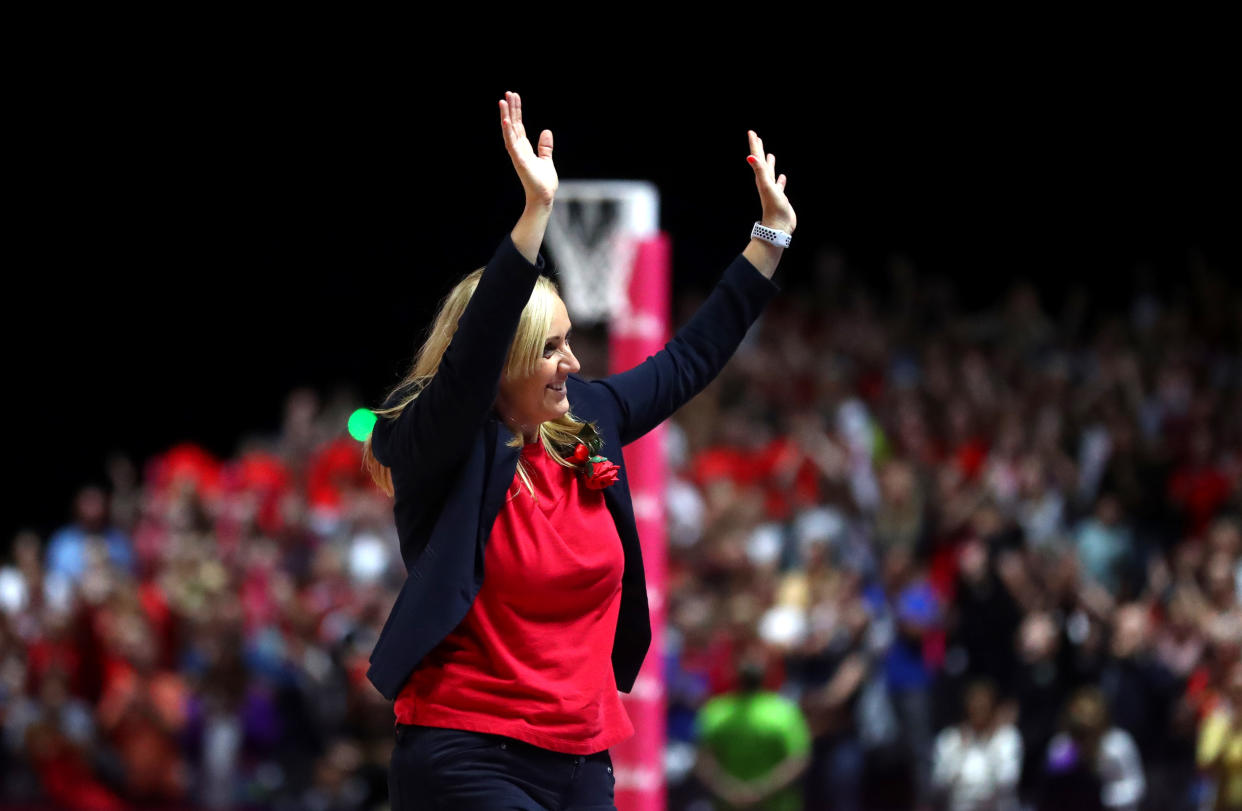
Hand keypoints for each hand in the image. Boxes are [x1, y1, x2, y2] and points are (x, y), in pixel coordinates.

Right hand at [499, 91, 556, 207]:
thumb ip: (545, 146)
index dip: (516, 111)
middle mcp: (518, 149)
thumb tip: (546, 131)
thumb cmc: (544, 182)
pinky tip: (507, 121)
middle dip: (510, 109)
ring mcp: (517, 155)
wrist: (544, 197)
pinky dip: (508, 133)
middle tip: (507, 93)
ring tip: (502, 101)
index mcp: (524, 148)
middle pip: (513, 125)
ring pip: (509, 132)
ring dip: (506, 117)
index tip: (514, 97)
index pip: (518, 125)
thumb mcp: (546, 160)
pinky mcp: (519, 161)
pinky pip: (512, 144)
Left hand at [745, 130, 795, 234]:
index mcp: (761, 178)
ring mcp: (772, 190)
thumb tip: (750, 156)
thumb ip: (760, 171)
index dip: (754, 145)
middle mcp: (765, 182)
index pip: (757, 157)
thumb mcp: (767, 186)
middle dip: (759, 150)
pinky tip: (781, 177)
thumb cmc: (773, 208)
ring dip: (769, 164)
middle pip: (761, 162)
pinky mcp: (779, 197)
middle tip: (757, 138)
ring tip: (770, 155)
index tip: (752, 132)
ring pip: (770, 173)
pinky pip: (779, 185)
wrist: (778, 227)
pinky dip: (780, 180)